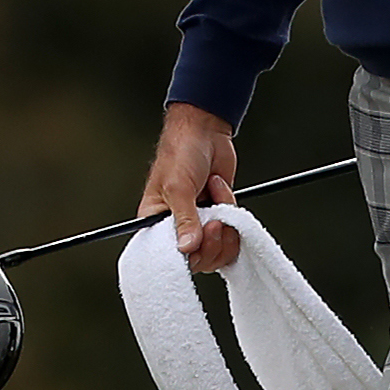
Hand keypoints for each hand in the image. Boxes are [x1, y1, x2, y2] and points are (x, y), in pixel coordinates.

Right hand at [140, 102, 241, 271]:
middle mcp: (178, 226)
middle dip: (212, 240)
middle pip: (198, 259)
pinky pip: (231, 233)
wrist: (205, 130)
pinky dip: (233, 216)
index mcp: (156, 222)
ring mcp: (200, 222)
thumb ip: (184, 220)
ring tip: (216, 199)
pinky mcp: (218, 215)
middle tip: (212, 219)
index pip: (169, 256)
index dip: (186, 256)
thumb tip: (187, 248)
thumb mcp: (178, 187)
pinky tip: (222, 192)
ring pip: (218, 249)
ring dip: (225, 226)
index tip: (197, 244)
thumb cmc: (180, 152)